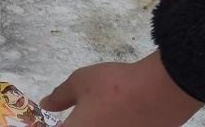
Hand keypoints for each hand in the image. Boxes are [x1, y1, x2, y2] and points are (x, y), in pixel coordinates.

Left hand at [40, 52, 202, 125]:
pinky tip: (116, 118)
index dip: (47, 126)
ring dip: (93, 125)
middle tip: (78, 115)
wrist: (159, 93)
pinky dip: (112, 125)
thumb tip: (46, 105)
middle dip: (75, 124)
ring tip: (99, 114)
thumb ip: (60, 97)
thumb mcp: (80, 82)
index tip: (51, 119)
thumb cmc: (114, 86)